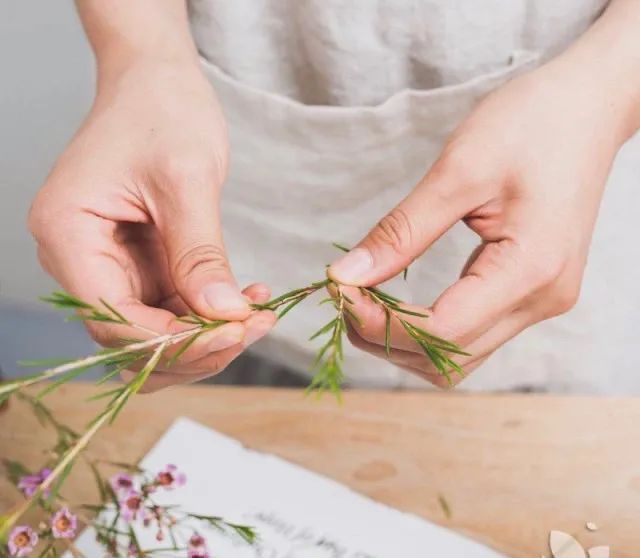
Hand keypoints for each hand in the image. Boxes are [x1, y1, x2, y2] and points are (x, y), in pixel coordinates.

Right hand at [29, 59, 274, 390]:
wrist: (158, 82)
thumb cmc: (163, 111)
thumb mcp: (187, 180)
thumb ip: (200, 252)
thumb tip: (224, 315)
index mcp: (68, 234)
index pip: (113, 318)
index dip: (173, 341)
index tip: (234, 334)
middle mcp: (78, 258)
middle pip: (130, 336)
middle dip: (194, 344)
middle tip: (253, 328)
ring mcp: (108, 264)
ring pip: (153, 331)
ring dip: (207, 333)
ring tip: (258, 313)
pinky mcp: (138, 263)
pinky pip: (171, 307)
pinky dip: (208, 312)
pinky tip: (248, 297)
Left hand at [328, 58, 633, 387]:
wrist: (587, 109)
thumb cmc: (531, 124)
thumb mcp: (458, 170)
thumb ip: (401, 231)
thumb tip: (345, 277)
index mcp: (531, 269)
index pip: (442, 330)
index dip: (380, 322)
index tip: (338, 290)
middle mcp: (542, 300)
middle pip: (448, 358)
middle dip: (385, 337)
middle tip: (345, 294)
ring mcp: (540, 302)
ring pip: (458, 357)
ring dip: (404, 340)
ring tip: (365, 298)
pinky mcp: (530, 293)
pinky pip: (471, 334)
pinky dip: (427, 328)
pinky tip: (398, 301)